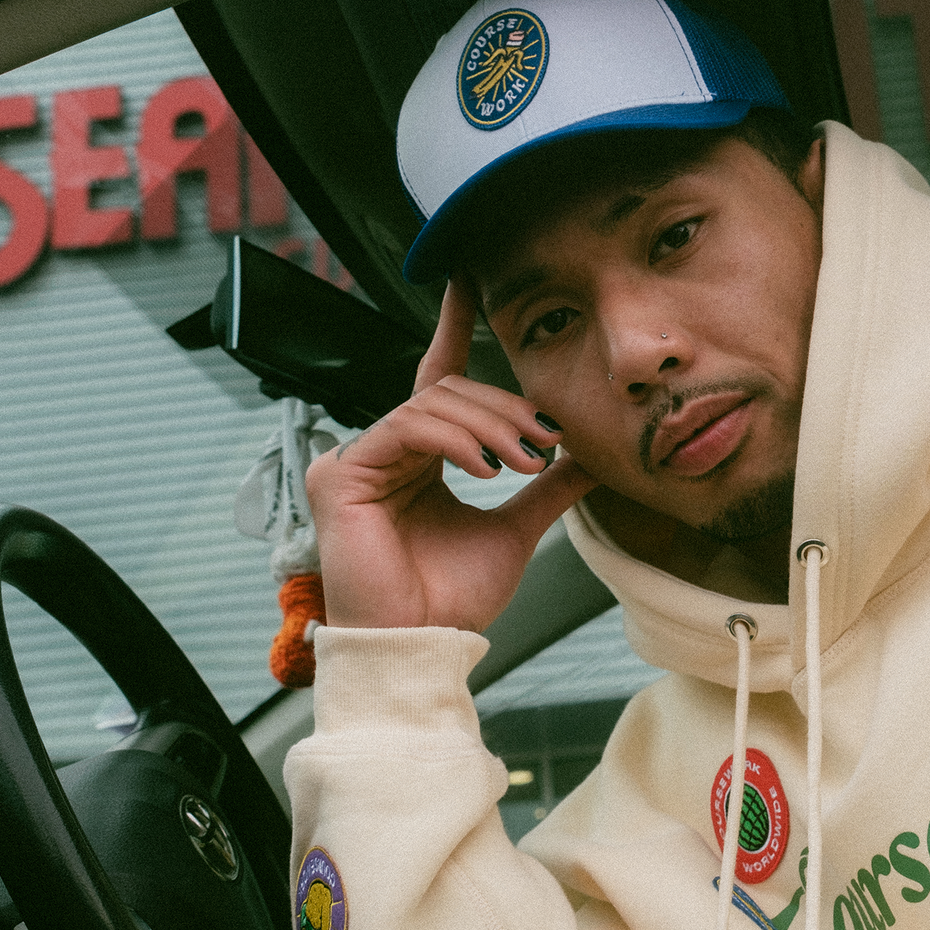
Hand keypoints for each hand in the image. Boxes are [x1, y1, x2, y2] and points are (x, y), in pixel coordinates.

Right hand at [306, 276, 598, 631]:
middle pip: (448, 390)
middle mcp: (384, 452)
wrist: (424, 647)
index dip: (454, 327)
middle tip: (546, 443)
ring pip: (433, 404)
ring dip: (491, 426)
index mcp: (419, 459)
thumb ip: (547, 487)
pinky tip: (486, 468)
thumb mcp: (516, 528)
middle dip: (506, 407)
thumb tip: (590, 454)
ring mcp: (356, 460)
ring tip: (526, 462)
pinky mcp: (340, 475)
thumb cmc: (454, 601)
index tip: (473, 281)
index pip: (438, 380)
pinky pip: (407, 428)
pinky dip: (455, 441)